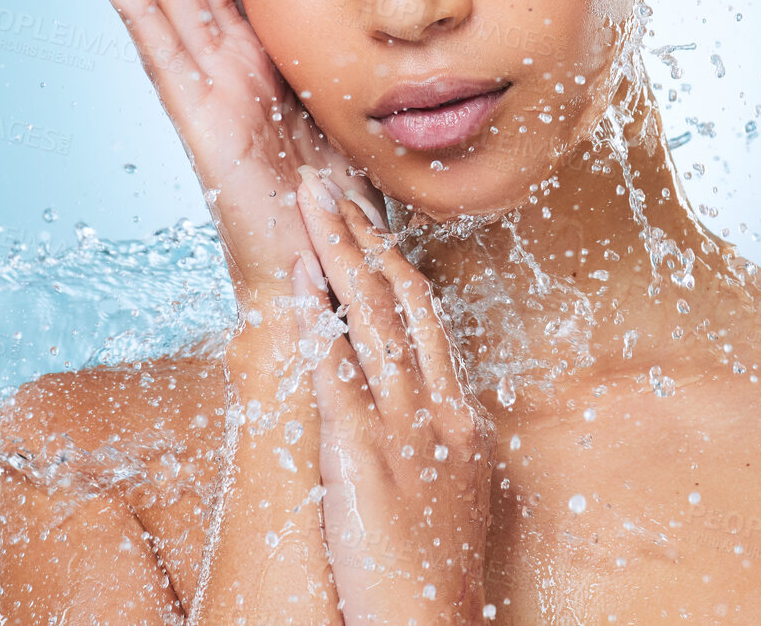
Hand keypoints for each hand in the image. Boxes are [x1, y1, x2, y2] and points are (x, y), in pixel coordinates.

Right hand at [88, 0, 381, 301]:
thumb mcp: (352, 109)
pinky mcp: (201, 128)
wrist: (319, 280)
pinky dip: (134, 13)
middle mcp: (227, 60)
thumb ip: (346, 60)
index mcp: (262, 50)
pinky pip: (163, 60)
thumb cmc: (339, 204)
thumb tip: (390, 14)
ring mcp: (207, 89)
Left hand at [291, 168, 494, 624]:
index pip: (427, 316)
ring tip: (311, 203)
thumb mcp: (450, 494)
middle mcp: (437, 411)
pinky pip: (339, 372)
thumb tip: (409, 413)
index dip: (393, 259)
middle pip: (404, 300)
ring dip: (340, 253)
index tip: (365, 218)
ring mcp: (404, 430)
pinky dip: (320, 320)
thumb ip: (432, 444)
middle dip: (365, 235)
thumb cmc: (435, 578)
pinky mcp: (365, 456)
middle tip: (330, 183)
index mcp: (458, 419)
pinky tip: (302, 280)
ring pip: (376, 319)